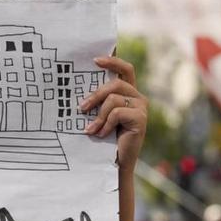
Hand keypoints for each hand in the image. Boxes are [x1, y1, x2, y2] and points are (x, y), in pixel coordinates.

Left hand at [81, 55, 146, 171]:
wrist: (116, 160)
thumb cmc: (105, 137)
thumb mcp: (100, 115)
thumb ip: (98, 102)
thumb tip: (79, 91)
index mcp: (128, 93)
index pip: (125, 69)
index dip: (113, 62)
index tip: (95, 60)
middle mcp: (137, 97)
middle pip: (115, 84)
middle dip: (95, 95)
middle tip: (81, 108)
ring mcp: (141, 107)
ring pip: (113, 99)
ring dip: (98, 115)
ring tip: (90, 129)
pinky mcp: (141, 118)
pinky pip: (117, 113)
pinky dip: (105, 124)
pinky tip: (101, 134)